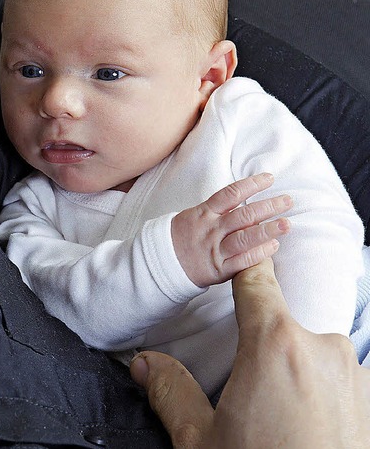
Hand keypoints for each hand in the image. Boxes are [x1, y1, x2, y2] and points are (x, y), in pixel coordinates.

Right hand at [130, 258, 369, 448]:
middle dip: (263, 346)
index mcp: (274, 344)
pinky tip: (308, 426)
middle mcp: (322, 348)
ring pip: (313, 352)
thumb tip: (144, 363)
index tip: (239, 252)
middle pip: (282, 323)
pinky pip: (340, 378)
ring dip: (295, 371)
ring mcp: (356, 374)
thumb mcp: (200, 440)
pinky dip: (322, 392)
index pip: (255, 280)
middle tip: (248, 390)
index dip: (243, 265)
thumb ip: (170, 390)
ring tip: (279, 416)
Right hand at [171, 173, 291, 286]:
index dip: (251, 185)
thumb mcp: (193, 215)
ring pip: (245, 238)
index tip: (269, 179)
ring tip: (286, 223)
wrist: (162, 262)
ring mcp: (215, 250)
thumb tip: (242, 196)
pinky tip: (274, 245)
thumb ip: (216, 209)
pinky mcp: (219, 269)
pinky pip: (242, 261)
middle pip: (243, 215)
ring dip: (268, 230)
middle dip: (267, 207)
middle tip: (288, 201)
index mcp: (204, 213)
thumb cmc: (181, 236)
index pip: (230, 194)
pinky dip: (259, 253)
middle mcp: (211, 230)